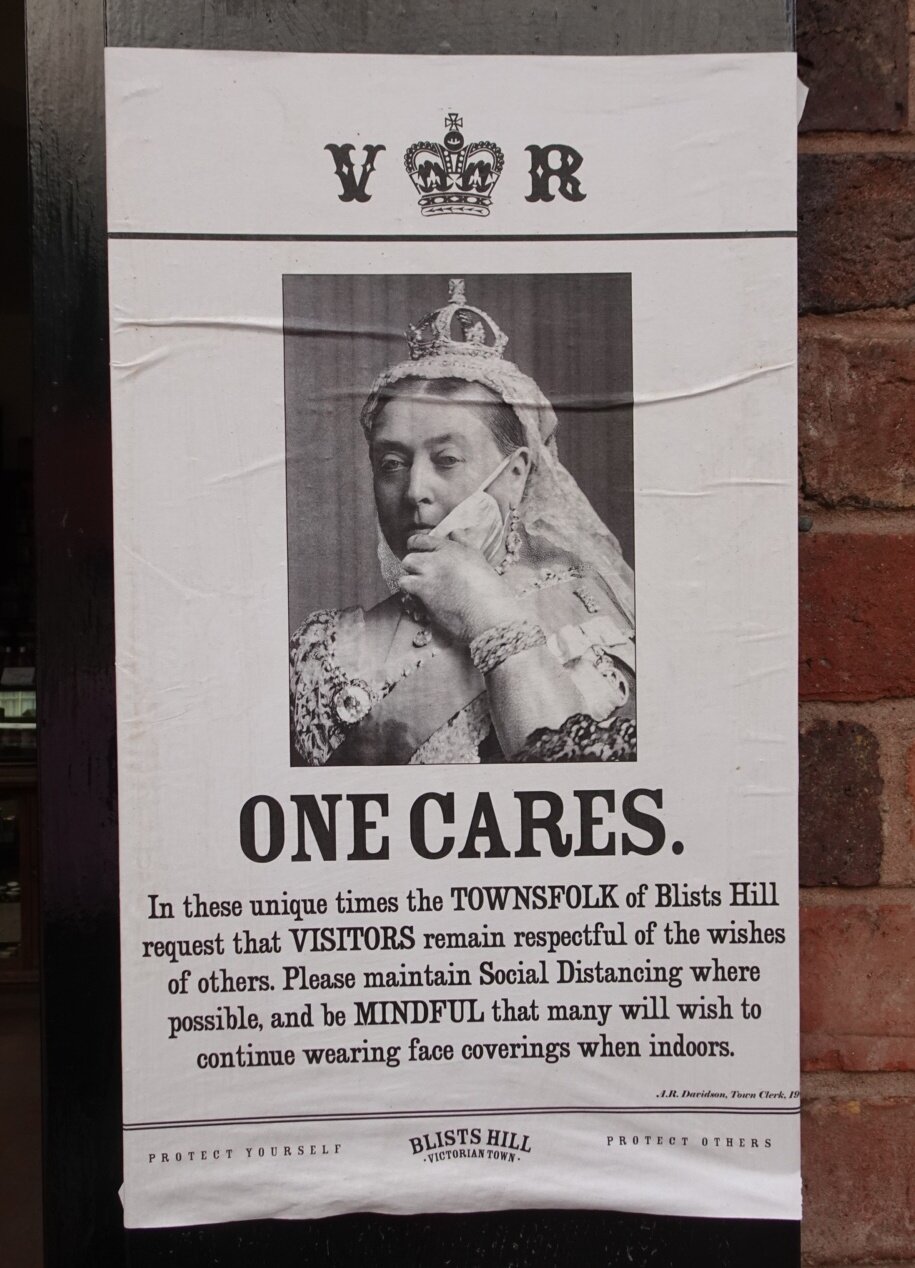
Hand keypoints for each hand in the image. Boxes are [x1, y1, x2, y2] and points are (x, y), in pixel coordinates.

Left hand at [398, 531, 519, 644]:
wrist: (488, 614)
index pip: (422, 540)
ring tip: (419, 589)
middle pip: (410, 556)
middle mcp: (438, 558)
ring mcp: (429, 573)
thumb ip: (464, 544)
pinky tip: (420, 600)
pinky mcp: (423, 590)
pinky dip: (409, 592)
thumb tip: (455, 532)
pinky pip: (405, 586)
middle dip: (412, 566)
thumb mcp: (479, 560)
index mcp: (452, 549)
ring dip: (409, 579)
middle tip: (421, 576)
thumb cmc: (489, 590)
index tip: (418, 554)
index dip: (416, 547)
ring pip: (405, 569)